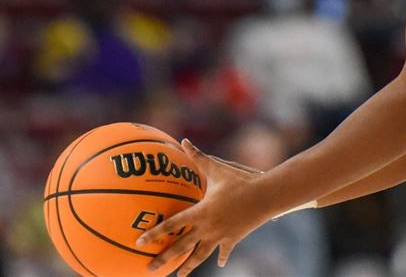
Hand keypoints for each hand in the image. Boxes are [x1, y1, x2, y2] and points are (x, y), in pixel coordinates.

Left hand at [135, 139, 272, 275]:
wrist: (266, 197)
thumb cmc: (241, 180)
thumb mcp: (218, 168)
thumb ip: (198, 157)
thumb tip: (185, 141)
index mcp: (200, 212)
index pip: (172, 225)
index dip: (154, 233)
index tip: (139, 242)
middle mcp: (207, 228)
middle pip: (181, 248)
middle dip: (164, 260)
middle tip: (150, 270)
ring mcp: (220, 236)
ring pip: (200, 255)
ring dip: (188, 267)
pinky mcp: (233, 239)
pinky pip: (224, 251)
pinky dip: (221, 257)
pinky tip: (219, 264)